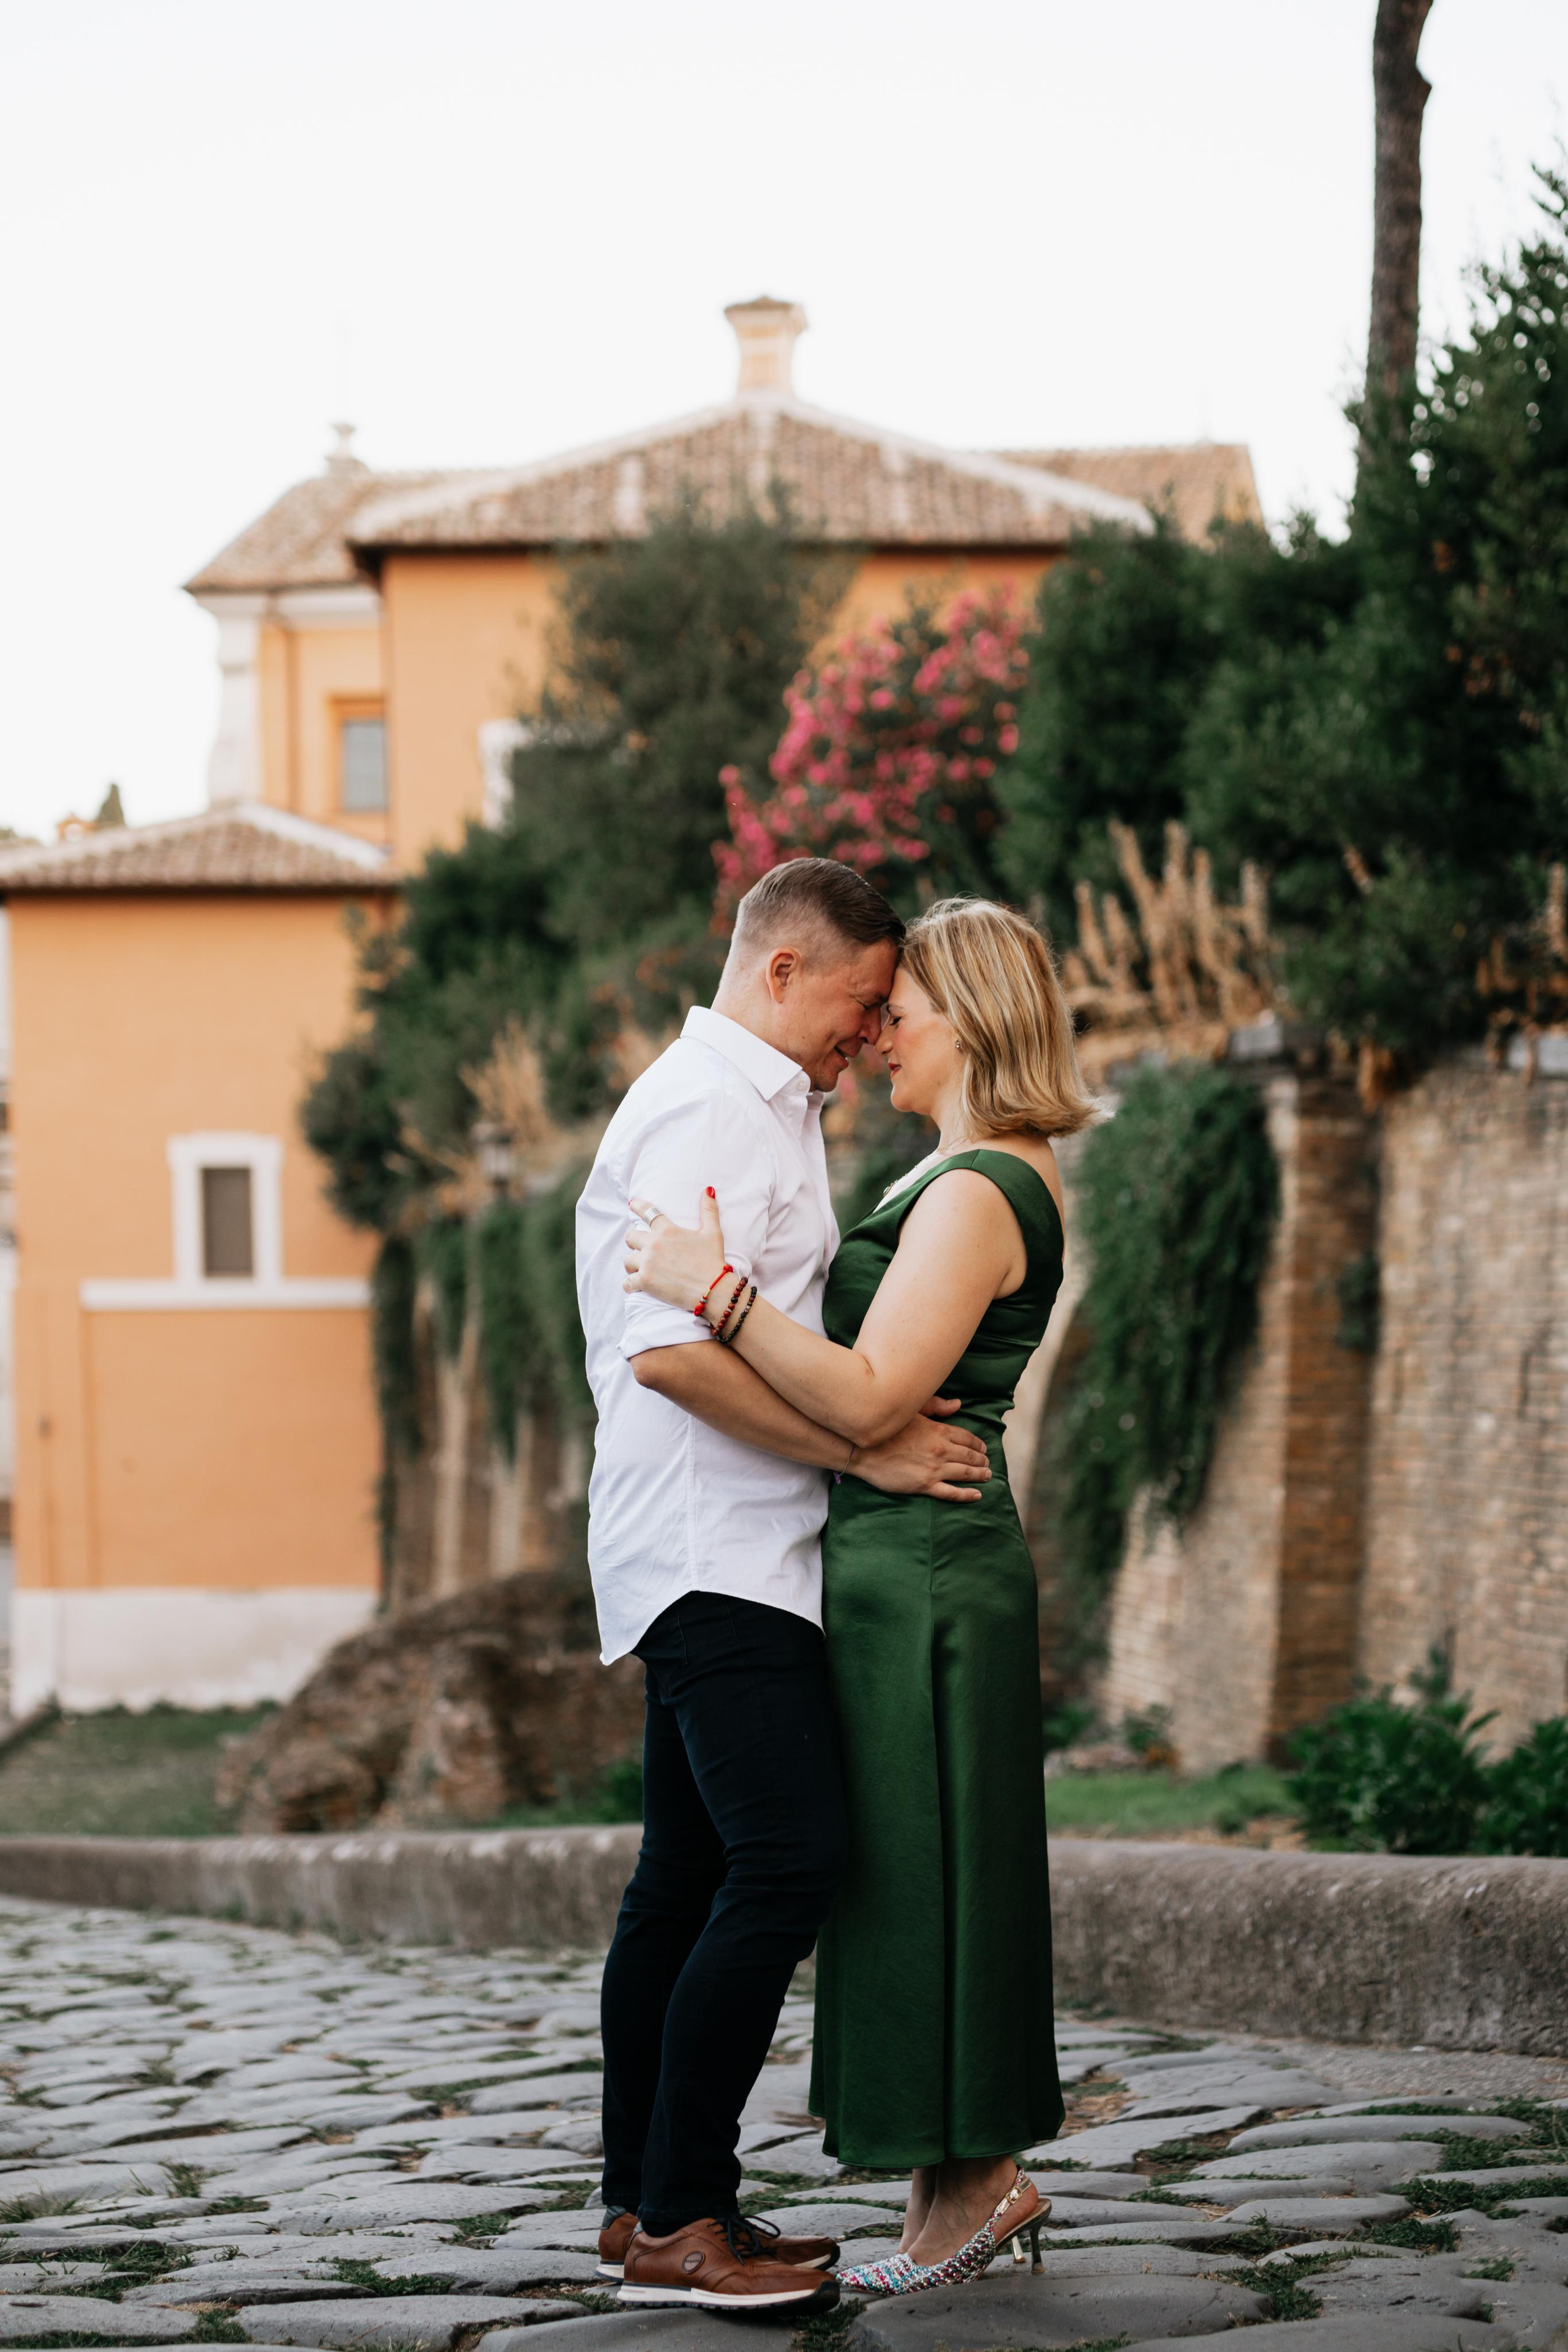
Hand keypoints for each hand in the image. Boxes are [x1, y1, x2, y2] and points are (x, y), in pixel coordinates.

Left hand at [625, 1189, 731, 1313]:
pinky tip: (635, 1286)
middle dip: (634, 1241)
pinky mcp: (645, 1281)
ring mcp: (647, 1263)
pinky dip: (630, 1285)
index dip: (637, 1206)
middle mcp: (653, 1244)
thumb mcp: (713, 1233)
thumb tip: (709, 1190)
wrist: (713, 1289)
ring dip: (632, 1264)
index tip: (631, 1204)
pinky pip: (627, 1283)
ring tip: (639, 1268)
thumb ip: (708, 1210)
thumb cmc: (713, 1260)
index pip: (647, 1212)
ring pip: (627, 1260)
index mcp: (667, 1230)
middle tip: (641, 1248)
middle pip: (630, 1237)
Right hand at [851, 1396, 990, 1502]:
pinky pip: (952, 1492)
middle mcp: (941, 1450)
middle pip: (969, 1456)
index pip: (967, 1438)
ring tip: (987, 1476)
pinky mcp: (925, 1485)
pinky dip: (967, 1495)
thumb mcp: (912, 1411)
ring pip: (965, 1473)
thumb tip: (957, 1404)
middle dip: (981, 1460)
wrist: (864, 1449)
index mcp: (939, 1431)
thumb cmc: (887, 1428)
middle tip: (987, 1464)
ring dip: (979, 1475)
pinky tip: (977, 1495)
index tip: (983, 1448)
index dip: (977, 1444)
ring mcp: (934, 1469)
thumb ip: (936, 1406)